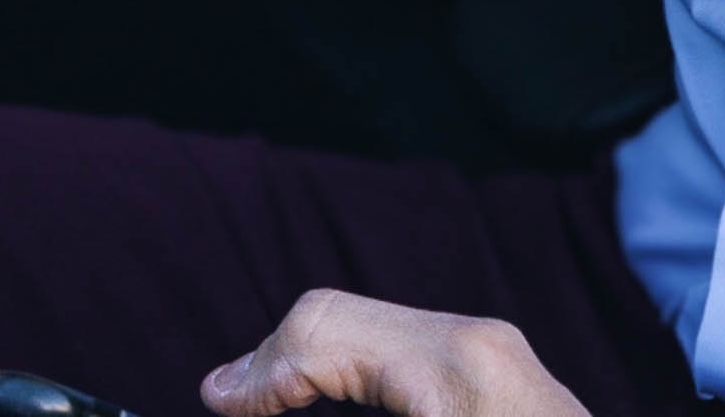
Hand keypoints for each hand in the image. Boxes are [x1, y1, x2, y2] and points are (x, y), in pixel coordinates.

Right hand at [201, 288, 591, 416]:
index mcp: (455, 373)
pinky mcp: (510, 374)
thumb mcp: (433, 406)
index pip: (324, 330)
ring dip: (319, 364)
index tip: (214, 399)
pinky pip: (414, 350)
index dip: (256, 372)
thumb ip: (337, 367)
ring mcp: (501, 355)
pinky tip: (333, 394)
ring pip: (377, 329)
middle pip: (343, 316)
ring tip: (270, 398)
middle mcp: (481, 346)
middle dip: (277, 363)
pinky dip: (363, 371)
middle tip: (228, 398)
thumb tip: (234, 386)